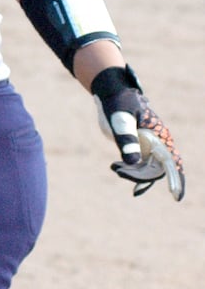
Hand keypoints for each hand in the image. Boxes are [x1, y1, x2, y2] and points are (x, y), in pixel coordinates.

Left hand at [91, 65, 184, 200]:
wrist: (111, 92)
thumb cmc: (118, 103)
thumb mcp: (120, 119)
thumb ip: (126, 139)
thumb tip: (132, 162)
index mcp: (159, 136)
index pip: (171, 162)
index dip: (176, 179)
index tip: (176, 196)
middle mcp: (157, 144)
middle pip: (156, 170)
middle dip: (140, 176)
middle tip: (119, 170)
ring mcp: (148, 147)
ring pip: (147, 170)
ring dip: (133, 174)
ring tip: (115, 167)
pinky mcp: (138, 147)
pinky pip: (139, 165)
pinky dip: (130, 170)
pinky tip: (117, 167)